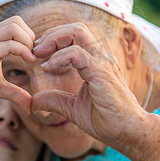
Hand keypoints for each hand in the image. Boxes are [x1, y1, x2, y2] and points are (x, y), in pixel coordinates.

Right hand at [0, 16, 35, 110]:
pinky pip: (10, 44)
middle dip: (30, 36)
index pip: (16, 24)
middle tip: (32, 54)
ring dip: (27, 41)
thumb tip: (30, 106)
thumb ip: (15, 92)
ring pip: (14, 26)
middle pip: (17, 20)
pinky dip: (23, 51)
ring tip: (30, 58)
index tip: (32, 55)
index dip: (29, 36)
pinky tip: (27, 62)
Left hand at [31, 23, 147, 147]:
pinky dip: (59, 58)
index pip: (74, 37)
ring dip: (54, 39)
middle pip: (75, 28)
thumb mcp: (71, 108)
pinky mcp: (101, 72)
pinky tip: (48, 68)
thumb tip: (32, 102)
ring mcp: (102, 62)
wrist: (127, 132)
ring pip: (76, 33)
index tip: (38, 54)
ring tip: (39, 54)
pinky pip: (76, 54)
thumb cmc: (105, 119)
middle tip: (36, 50)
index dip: (54, 40)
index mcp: (95, 62)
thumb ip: (54, 100)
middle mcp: (99, 57)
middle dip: (52, 34)